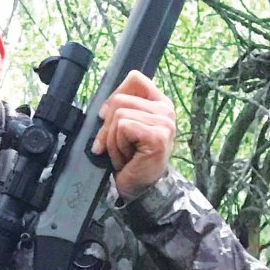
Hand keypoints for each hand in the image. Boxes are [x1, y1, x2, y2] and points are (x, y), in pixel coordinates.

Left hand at [92, 68, 175, 198]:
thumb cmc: (131, 161)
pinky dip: (117, 147)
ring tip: (125, 154)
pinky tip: (127, 159)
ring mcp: (164, 123)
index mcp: (159, 103)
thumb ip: (120, 110)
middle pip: (120, 99)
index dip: (116, 95)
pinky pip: (123, 128)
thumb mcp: (125, 128)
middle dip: (108, 127)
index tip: (109, 117)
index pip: (135, 79)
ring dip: (113, 141)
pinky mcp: (157, 136)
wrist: (139, 190)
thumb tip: (103, 109)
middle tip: (117, 147)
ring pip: (119, 115)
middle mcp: (166, 110)